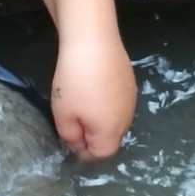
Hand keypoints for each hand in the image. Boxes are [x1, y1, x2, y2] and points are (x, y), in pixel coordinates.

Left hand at [49, 37, 136, 159]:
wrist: (93, 41)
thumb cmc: (74, 82)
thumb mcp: (63, 115)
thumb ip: (71, 136)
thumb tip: (79, 144)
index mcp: (111, 131)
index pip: (102, 154)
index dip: (84, 151)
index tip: (69, 135)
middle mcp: (127, 118)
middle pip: (110, 137)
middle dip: (92, 133)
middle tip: (73, 116)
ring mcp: (131, 98)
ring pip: (115, 118)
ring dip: (100, 116)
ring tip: (82, 98)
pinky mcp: (130, 81)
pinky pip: (118, 101)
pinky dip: (106, 100)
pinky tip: (93, 84)